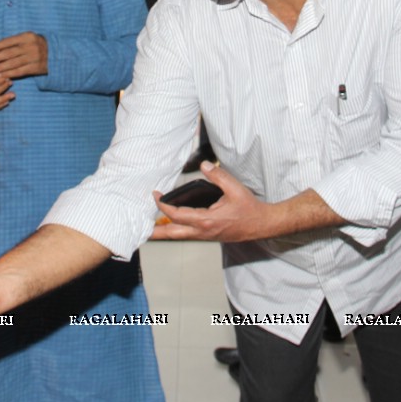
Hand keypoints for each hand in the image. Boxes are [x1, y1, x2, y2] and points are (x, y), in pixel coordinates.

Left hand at [0, 32, 46, 78]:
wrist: (56, 54)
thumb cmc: (36, 45)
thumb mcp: (28, 39)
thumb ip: (14, 42)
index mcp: (27, 36)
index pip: (8, 41)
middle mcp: (31, 46)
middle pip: (9, 53)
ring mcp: (34, 57)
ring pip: (13, 63)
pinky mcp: (36, 67)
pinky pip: (20, 71)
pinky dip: (9, 73)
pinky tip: (0, 75)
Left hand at [151, 162, 272, 242]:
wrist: (260, 225)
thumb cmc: (249, 209)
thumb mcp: (235, 189)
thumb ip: (218, 176)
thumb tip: (204, 165)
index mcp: (206, 220)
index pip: (177, 214)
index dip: (163, 205)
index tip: (156, 195)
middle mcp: (202, 231)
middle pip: (172, 233)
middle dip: (155, 232)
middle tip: (139, 230)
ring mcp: (205, 235)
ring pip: (179, 236)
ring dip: (163, 232)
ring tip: (149, 230)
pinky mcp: (208, 236)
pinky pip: (187, 235)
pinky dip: (175, 231)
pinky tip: (171, 225)